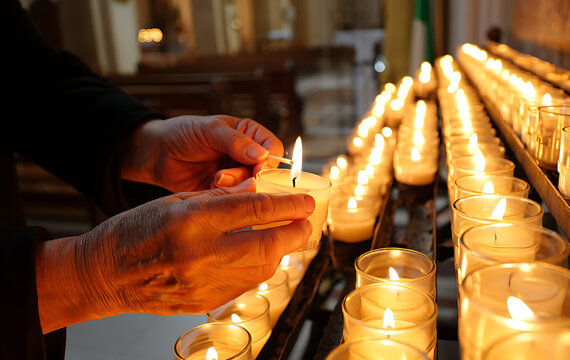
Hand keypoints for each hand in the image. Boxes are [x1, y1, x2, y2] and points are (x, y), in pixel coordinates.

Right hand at [35, 179, 313, 332]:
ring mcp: (203, 283)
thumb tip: (259, 191)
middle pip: (269, 245)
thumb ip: (220, 198)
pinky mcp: (203, 302)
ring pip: (262, 269)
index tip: (307, 201)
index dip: (288, 204)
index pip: (255, 210)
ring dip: (280, 252)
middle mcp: (201, 254)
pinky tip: (259, 257)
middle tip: (307, 223)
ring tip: (284, 238)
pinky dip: (258, 269)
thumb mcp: (176, 201)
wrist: (105, 274)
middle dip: (296, 232)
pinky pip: (245, 285)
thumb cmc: (136, 231)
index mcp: (192, 220)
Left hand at [121, 115, 283, 191]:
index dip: (269, 160)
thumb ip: (236, 142)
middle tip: (224, 175)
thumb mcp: (210, 131)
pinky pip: (235, 199)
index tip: (257, 169)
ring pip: (251, 188)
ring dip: (234, 186)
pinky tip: (212, 188)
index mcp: (249, 135)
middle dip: (247, 176)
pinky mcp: (225, 193)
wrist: (157, 154)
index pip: (272, 148)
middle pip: (265, 172)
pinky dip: (226, 197)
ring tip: (215, 179)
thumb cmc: (183, 133)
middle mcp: (247, 156)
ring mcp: (237, 176)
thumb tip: (262, 154)